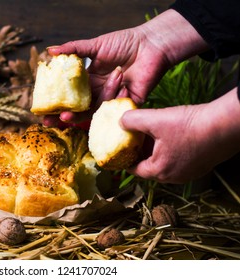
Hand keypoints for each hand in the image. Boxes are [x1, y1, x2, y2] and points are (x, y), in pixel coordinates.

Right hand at [43, 9, 209, 126]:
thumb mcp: (96, 45)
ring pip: (96, 109)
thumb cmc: (125, 42)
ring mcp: (113, 99)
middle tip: (51, 122)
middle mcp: (100, 92)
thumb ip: (74, 49)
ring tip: (88, 99)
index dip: (59, 104)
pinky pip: (116, 107)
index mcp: (91, 80)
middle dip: (66, 117)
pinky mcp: (127, 104)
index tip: (44, 111)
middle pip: (81, 109)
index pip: (72, 96)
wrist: (151, 44)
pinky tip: (121, 79)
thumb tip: (49, 51)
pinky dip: (116, 94)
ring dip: (91, 105)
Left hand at [120, 88, 239, 182]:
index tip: (121, 149)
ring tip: (153, 134)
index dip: (125, 158)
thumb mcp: (154, 119)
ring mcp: (189, 173)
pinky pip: (179, 160)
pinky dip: (171, 150)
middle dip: (141, 153)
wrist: (225, 126)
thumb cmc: (190, 125)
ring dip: (156, 151)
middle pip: (149, 167)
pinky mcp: (200, 165)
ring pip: (164, 163)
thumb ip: (132, 120)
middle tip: (135, 139)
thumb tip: (121, 121)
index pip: (134, 169)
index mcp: (159, 171)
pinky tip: (172, 135)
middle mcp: (174, 177)